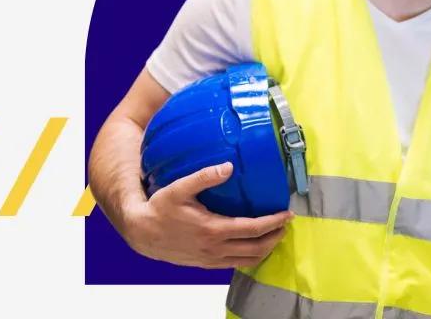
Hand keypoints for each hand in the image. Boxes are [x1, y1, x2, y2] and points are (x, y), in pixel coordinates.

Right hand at [121, 161, 292, 268]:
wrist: (143, 233)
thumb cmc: (160, 208)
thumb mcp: (180, 187)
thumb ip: (204, 176)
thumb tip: (229, 166)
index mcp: (213, 229)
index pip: (254, 229)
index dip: (274, 222)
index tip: (287, 214)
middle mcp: (215, 248)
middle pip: (257, 247)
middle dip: (276, 236)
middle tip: (286, 224)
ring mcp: (212, 259)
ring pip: (248, 260)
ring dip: (266, 249)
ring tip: (275, 235)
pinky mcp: (207, 264)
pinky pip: (236, 265)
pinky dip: (251, 257)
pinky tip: (254, 246)